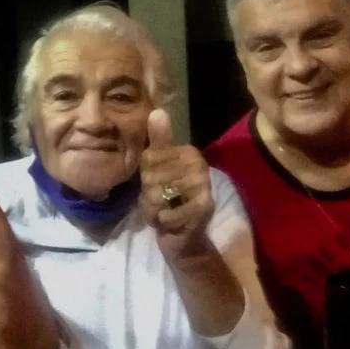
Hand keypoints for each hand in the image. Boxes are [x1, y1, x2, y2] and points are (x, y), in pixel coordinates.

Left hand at [139, 109, 215, 263]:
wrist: (184, 237)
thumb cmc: (169, 200)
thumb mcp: (157, 169)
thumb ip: (157, 142)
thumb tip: (157, 111)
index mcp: (189, 152)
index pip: (148, 158)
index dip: (145, 177)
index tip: (158, 184)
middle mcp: (200, 165)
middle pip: (151, 176)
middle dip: (149, 195)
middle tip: (162, 201)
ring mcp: (204, 186)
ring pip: (157, 194)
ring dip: (154, 209)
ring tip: (166, 211)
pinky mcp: (204, 207)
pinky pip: (167, 213)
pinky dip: (162, 221)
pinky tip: (170, 222)